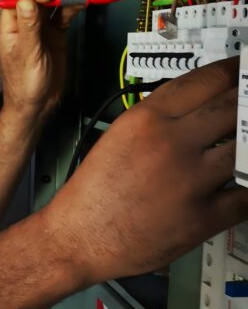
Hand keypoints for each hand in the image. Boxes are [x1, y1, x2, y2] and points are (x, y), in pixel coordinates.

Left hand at [0, 0, 80, 118]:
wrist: (38, 103)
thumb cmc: (24, 84)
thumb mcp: (27, 54)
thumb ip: (29, 27)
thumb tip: (26, 1)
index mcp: (10, 25)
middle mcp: (25, 22)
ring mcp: (41, 27)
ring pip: (51, 2)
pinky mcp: (56, 33)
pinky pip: (63, 14)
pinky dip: (72, 7)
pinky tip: (79, 4)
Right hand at [42, 58, 247, 284]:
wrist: (78, 238)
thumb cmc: (93, 192)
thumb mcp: (118, 136)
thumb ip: (158, 117)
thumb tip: (197, 105)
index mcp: (146, 119)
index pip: (207, 80)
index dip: (235, 72)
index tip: (244, 70)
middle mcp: (170, 144)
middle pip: (233, 107)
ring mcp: (190, 181)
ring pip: (246, 150)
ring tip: (247, 146)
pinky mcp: (202, 218)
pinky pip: (247, 197)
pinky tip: (245, 184)